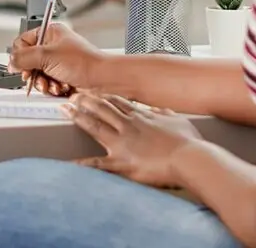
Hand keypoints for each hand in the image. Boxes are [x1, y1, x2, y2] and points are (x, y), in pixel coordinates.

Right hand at [7, 23, 104, 96]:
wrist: (102, 81)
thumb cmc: (83, 63)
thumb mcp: (47, 56)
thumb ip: (24, 57)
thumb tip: (11, 61)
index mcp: (50, 33)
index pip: (23, 41)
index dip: (20, 55)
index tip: (20, 66)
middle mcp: (53, 47)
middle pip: (28, 61)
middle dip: (33, 73)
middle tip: (36, 76)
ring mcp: (57, 63)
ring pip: (37, 75)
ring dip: (43, 83)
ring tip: (53, 84)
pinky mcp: (61, 77)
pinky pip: (47, 84)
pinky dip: (52, 88)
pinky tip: (61, 87)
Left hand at [66, 94, 201, 187]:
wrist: (191, 158)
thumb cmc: (189, 142)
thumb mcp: (178, 121)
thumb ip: (166, 115)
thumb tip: (162, 111)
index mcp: (141, 117)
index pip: (117, 102)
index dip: (103, 96)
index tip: (93, 91)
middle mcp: (128, 126)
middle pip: (102, 109)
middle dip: (85, 101)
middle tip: (72, 96)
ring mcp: (123, 143)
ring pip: (95, 126)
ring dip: (79, 117)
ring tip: (65, 110)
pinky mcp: (122, 163)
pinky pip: (98, 164)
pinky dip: (83, 164)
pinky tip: (69, 163)